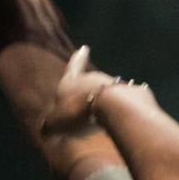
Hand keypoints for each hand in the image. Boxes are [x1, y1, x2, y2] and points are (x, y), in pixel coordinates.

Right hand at [40, 46, 154, 136]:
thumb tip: (46, 132)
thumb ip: (50, 126)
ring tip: (104, 120)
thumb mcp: (56, 123)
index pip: (73, 67)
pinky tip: (122, 122)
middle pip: (92, 84)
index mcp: (72, 81)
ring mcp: (114, 86)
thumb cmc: (79, 112)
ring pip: (109, 94)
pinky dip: (123, 111)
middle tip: (89, 106)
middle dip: (91, 92)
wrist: (114, 106)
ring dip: (107, 104)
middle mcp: (94, 79)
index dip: (77, 59)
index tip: (85, 48)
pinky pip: (126, 104)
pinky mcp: (132, 96)